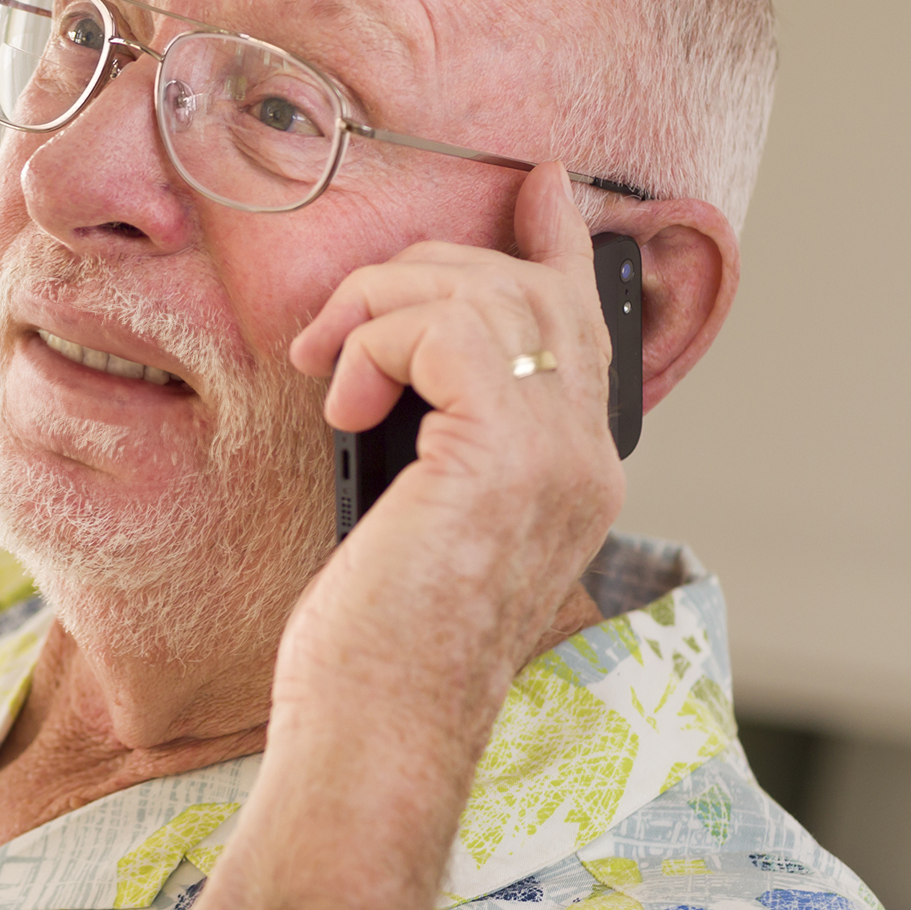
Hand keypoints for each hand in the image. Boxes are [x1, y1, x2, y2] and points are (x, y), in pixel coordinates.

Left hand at [195, 164, 625, 909]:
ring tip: (325, 365)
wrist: (374, 726)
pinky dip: (375, 340)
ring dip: (381, 303)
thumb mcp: (414, 514)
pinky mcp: (502, 451)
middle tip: (336, 320)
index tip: (532, 183)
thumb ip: (437, 436)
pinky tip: (342, 395)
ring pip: (486, 292)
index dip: (555, 242)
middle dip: (424, 271)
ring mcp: (557, 455)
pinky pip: (445, 326)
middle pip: (534, 291)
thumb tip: (392, 366)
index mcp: (573, 474)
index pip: (584, 328)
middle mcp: (585, 459)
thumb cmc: (372, 643)